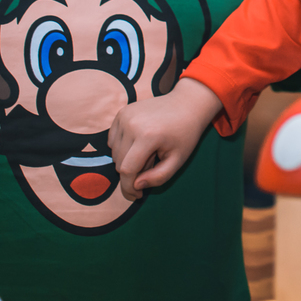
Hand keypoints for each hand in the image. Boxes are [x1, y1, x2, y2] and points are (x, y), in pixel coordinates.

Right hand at [108, 78, 222, 200]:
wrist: (187, 104)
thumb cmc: (185, 134)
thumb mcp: (178, 160)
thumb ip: (159, 177)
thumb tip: (136, 186)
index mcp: (148, 136)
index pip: (127, 170)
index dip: (129, 187)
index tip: (137, 196)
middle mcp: (132, 124)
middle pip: (119, 163)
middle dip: (133, 172)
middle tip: (153, 165)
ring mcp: (124, 116)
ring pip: (114, 153)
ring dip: (128, 159)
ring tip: (149, 152)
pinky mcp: (121, 113)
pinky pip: (113, 140)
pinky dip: (122, 148)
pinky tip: (139, 144)